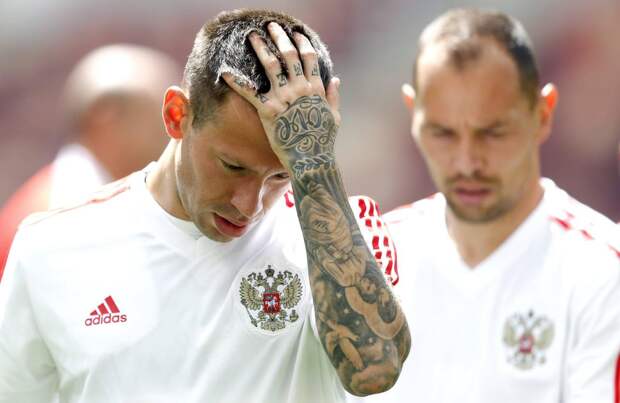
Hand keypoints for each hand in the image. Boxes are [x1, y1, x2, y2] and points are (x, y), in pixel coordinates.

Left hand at [222, 23, 340, 169]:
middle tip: (271, 26)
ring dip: (261, 48)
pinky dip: (236, 82)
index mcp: (315, 89)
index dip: (301, 42)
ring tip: (252, 37)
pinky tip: (225, 72)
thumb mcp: (335, 116)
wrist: (311, 160)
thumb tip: (336, 79)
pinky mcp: (268, 111)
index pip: (309, 58)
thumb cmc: (323, 141)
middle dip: (280, 37)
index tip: (295, 33)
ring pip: (271, 65)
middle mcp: (299, 89)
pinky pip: (250, 93)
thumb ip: (333, 96)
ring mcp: (284, 98)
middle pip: (290, 55)